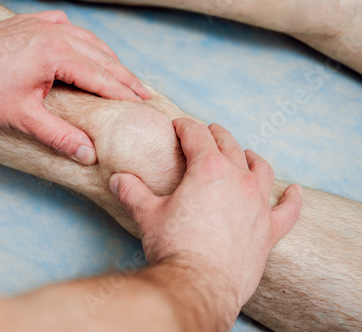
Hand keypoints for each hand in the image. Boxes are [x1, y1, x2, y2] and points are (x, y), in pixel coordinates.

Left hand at [0, 11, 149, 163]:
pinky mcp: (31, 22)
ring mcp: (42, 24)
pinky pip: (66, 26)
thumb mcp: (23, 118)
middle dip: (124, 76)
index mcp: (56, 55)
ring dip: (107, 58)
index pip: (101, 77)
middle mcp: (54, 34)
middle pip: (101, 57)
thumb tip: (88, 155)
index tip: (142, 103)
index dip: (123, 92)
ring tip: (123, 73)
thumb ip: (59, 136)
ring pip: (88, 40)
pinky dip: (82, 39)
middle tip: (143, 91)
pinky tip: (86, 46)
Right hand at [109, 118, 301, 305]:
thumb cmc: (174, 246)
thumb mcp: (147, 214)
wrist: (199, 285)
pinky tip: (293, 191)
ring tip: (244, 153)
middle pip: (229, 145)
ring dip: (250, 156)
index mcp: (208, 168)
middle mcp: (238, 179)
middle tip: (206, 132)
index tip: (178, 126)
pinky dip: (292, 198)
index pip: (197, 135)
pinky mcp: (269, 230)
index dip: (185, 126)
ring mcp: (258, 203)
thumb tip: (117, 179)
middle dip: (215, 134)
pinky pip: (288, 210)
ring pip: (260, 168)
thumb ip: (132, 192)